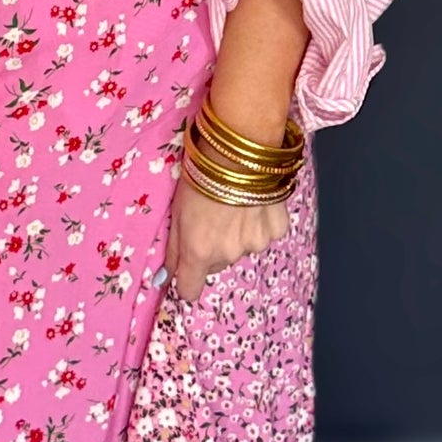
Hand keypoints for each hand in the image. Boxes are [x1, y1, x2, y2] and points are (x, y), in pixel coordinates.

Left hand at [163, 172, 290, 302]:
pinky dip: (259, 223)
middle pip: (216, 265)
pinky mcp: (276, 230)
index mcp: (198, 252)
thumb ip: (173, 248)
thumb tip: (165, 277)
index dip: (187, 279)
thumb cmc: (200, 177)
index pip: (190, 290)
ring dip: (238, 235)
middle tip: (211, 218)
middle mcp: (227, 254)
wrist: (238, 152)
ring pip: (242, 249)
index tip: (187, 268)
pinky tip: (253, 202)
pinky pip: (264, 235)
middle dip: (212, 249)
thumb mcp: (176, 212)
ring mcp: (255, 244)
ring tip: (234, 205)